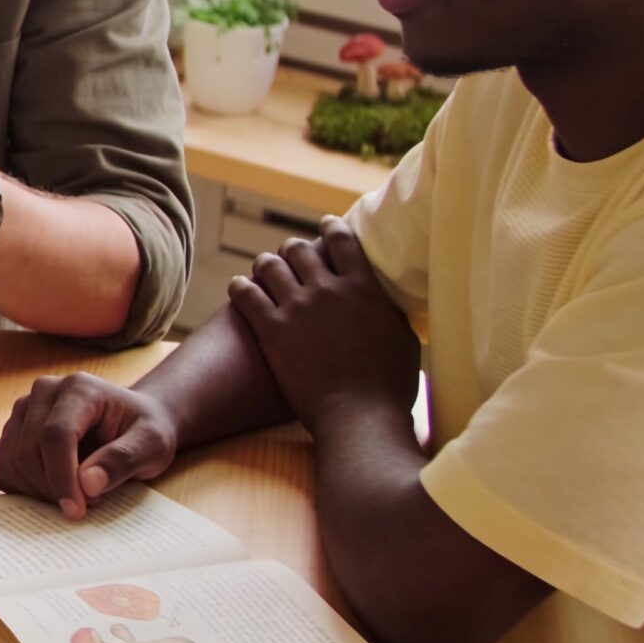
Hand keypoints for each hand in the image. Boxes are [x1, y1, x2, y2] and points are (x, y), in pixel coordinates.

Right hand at [0, 372, 179, 518]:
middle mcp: (44, 392)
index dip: (62, 476)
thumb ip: (123, 460)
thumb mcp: (152, 445)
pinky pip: (2, 467)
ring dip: (39, 491)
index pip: (55, 434)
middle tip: (87, 505)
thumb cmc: (144, 430)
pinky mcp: (12, 431)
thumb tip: (88, 484)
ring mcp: (23, 410)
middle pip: (28, 450)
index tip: (76, 510)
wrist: (133, 421)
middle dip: (53, 489)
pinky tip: (54, 490)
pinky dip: (23, 488)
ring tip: (76, 495)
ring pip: (11, 461)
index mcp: (79, 388)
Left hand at [226, 217, 419, 426]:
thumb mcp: (403, 338)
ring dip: (265, 266)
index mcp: (364, 287)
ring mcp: (298, 307)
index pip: (341, 239)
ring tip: (263, 272)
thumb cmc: (390, 386)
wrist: (359, 417)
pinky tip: (240, 290)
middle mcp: (329, 289)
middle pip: (298, 248)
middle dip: (292, 250)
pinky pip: (245, 293)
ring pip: (269, 264)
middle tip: (289, 258)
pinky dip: (240, 287)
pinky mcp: (272, 328)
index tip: (323, 226)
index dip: (329, 227)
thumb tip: (385, 301)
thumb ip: (389, 311)